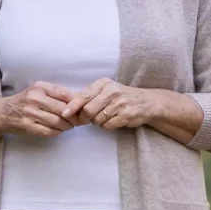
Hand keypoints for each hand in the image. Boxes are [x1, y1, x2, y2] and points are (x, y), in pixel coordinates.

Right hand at [0, 81, 78, 138]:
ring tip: (70, 125)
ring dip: (67, 126)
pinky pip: (48, 131)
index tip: (82, 108)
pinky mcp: (28, 126)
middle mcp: (34, 98)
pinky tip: (59, 130)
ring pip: (57, 122)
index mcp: (39, 87)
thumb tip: (79, 99)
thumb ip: (56, 93)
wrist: (3, 112)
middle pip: (62, 109)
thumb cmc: (25, 100)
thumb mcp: (38, 90)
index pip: (64, 94)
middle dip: (74, 117)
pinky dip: (57, 132)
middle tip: (78, 120)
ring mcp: (30, 113)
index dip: (76, 103)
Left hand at [74, 78, 189, 131]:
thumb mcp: (105, 90)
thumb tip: (67, 104)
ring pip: (97, 119)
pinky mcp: (126, 115)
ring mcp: (120, 103)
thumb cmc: (120, 97)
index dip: (72, 106)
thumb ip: (88, 96)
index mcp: (104, 83)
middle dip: (83, 118)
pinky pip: (107, 125)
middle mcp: (112, 91)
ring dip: (96, 122)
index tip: (64, 114)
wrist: (146, 102)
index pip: (84, 95)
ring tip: (103, 117)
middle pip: (88, 110)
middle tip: (82, 121)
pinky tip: (112, 120)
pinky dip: (106, 126)